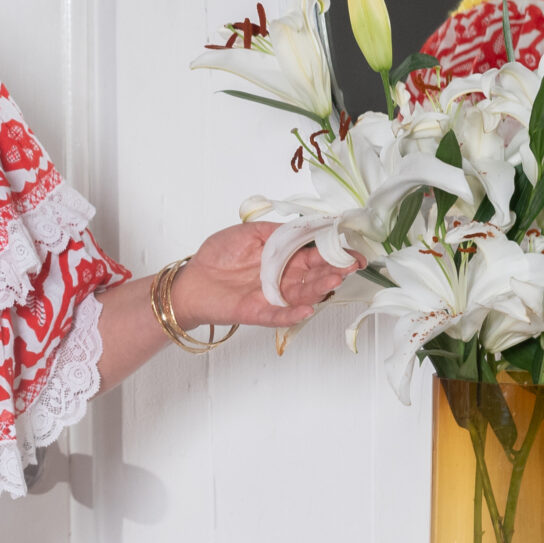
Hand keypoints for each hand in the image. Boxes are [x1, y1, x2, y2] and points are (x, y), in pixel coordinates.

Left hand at [170, 222, 357, 329]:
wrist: (191, 280)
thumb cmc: (218, 255)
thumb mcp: (248, 232)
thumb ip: (276, 231)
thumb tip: (303, 226)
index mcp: (283, 259)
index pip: (314, 256)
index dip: (333, 254)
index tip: (352, 252)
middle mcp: (283, 279)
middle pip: (314, 276)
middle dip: (333, 270)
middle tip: (350, 266)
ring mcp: (272, 297)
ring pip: (302, 295)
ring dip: (319, 289)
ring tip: (334, 281)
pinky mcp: (257, 312)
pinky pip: (278, 316)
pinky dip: (292, 314)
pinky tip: (306, 310)